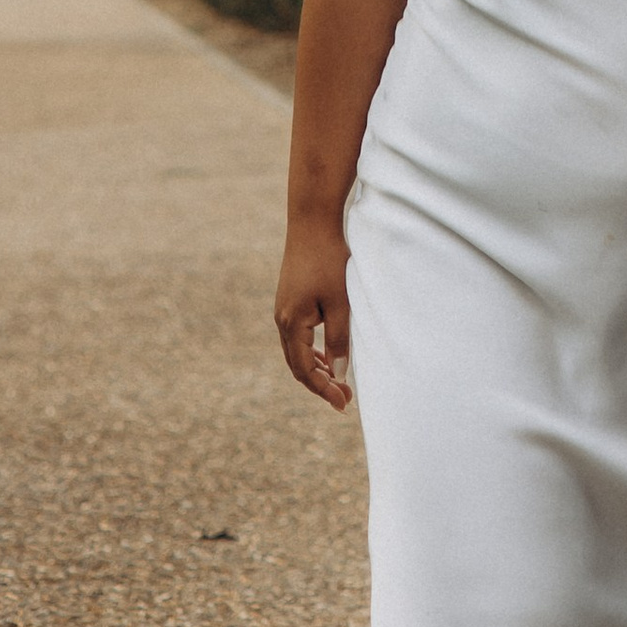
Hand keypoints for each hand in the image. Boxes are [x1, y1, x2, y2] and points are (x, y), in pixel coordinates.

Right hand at [275, 217, 352, 410]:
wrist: (312, 222)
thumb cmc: (328, 260)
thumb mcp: (339, 302)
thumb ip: (339, 339)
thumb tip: (339, 374)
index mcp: (291, 324)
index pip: (305, 370)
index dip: (324, 390)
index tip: (343, 403)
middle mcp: (282, 320)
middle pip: (298, 365)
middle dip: (320, 384)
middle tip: (344, 399)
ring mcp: (284, 310)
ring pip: (298, 352)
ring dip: (317, 369)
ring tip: (339, 382)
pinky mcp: (290, 300)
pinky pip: (299, 336)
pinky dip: (313, 351)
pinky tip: (330, 355)